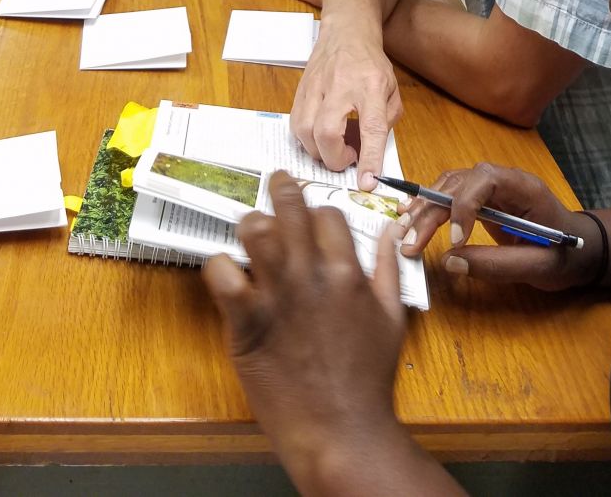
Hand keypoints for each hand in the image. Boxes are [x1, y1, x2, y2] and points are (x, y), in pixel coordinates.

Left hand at [203, 171, 407, 486]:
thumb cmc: (369, 377)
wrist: (340, 428)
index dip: (318, 214)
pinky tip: (226, 274)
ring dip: (251, 224)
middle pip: (290, 207)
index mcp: (348, 271)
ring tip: (250, 229)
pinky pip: (221, 275)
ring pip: (254, 232)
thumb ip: (388, 270)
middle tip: (275, 182)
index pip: (328, 215)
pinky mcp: (246, 322)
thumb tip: (388, 233)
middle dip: (281, 188)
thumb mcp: (392, 317)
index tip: (311, 221)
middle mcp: (311, 274)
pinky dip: (219, 267)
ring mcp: (277, 295)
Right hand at [291, 20, 402, 188]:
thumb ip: (385, 123)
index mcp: (372, 85)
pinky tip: (320, 137)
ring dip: (319, 151)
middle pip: (326, 131)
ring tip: (334, 147)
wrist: (346, 32)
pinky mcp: (300, 90)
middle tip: (347, 159)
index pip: (371, 127)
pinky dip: (306, 140)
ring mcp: (316, 86)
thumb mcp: (392, 91)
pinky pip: (295, 125)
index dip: (369, 159)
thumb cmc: (371, 64)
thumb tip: (369, 156)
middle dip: (334, 158)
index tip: (367, 183)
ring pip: (305, 130)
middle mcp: (341, 85)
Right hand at [399, 163, 602, 291]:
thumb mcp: (538, 267)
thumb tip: (450, 261)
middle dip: (432, 210)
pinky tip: (411, 217)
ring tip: (402, 231)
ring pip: (450, 185)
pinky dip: (430, 206)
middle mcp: (504, 180)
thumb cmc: (564, 256)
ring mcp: (492, 188)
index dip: (463, 205)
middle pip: (460, 183)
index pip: (485, 180)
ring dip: (424, 208)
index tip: (454, 241)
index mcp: (524, 188)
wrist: (578, 250)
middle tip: (410, 242)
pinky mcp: (482, 200)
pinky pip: (451, 195)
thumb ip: (497, 265)